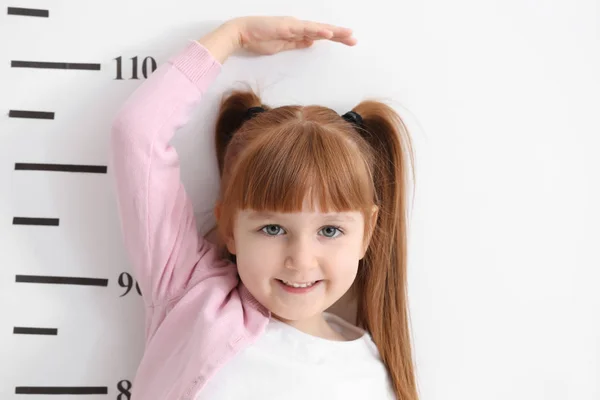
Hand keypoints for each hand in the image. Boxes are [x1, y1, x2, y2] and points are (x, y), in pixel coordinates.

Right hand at [230, 16, 356, 54]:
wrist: (242, 34)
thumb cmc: (259, 39)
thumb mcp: (283, 46)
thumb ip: (297, 44)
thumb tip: (311, 43)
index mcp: (297, 31)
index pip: (320, 34)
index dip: (335, 37)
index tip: (349, 41)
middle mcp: (297, 26)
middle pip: (322, 30)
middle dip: (339, 34)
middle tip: (354, 39)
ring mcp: (292, 25)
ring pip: (317, 28)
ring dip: (333, 31)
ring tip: (347, 34)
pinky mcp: (286, 27)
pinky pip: (304, 29)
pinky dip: (317, 30)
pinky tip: (328, 33)